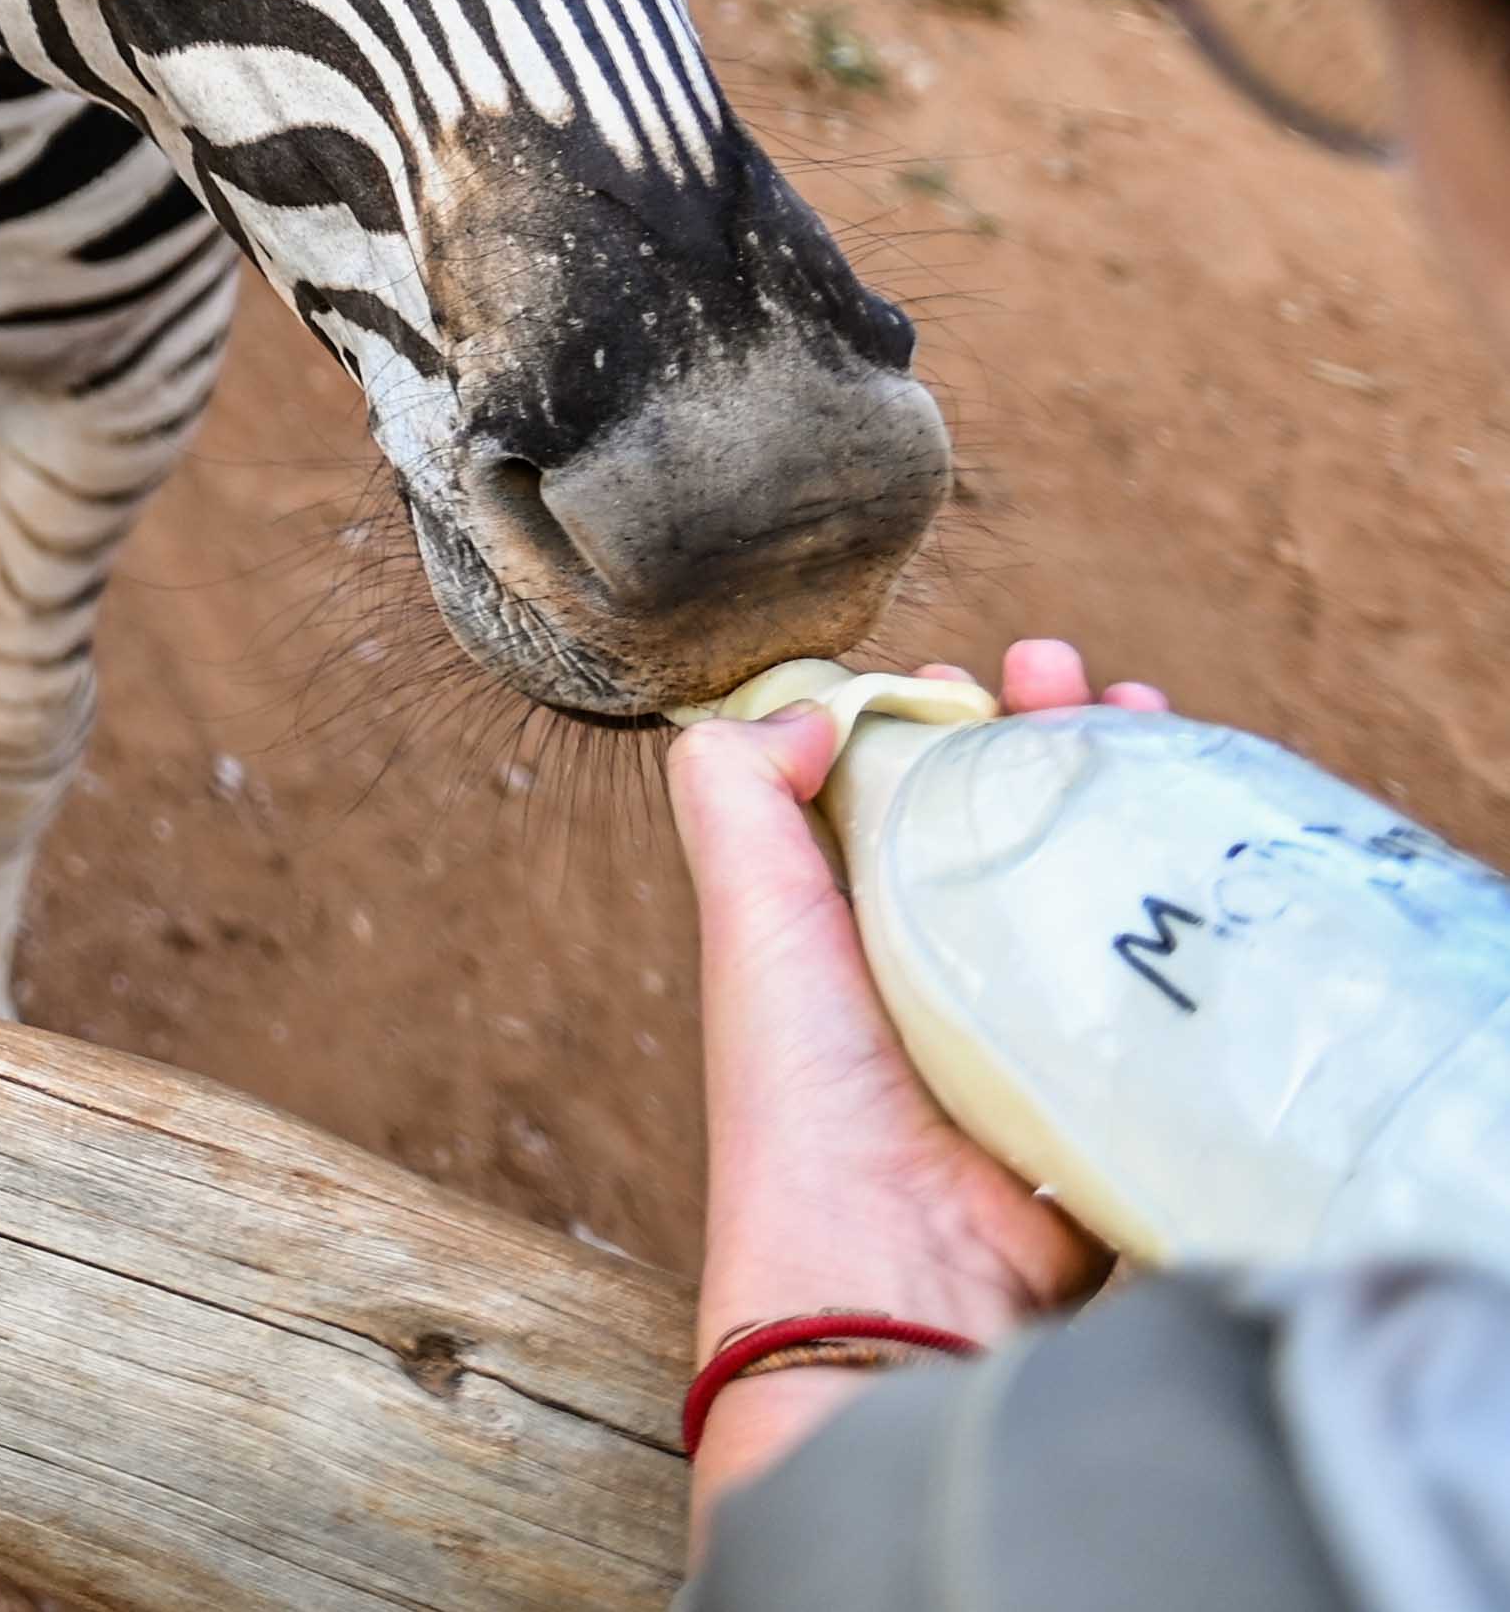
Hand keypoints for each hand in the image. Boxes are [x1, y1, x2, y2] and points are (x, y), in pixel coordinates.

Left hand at [667, 638, 1166, 1531]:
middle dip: (1054, 732)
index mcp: (852, 924)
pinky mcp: (1121, 1079)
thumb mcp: (746, 915)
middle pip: (1018, 819)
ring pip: (1100, 880)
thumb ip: (736, 793)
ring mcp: (1040, 1022)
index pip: (913, 790)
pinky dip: (1200, 903)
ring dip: (1129, 788)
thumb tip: (804, 706)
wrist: (899, 1268)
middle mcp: (944, 964)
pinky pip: (1173, 974)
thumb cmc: (805, 1090)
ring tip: (1140, 713)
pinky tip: (1211, 834)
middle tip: (1073, 677)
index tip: (974, 678)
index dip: (947, 721)